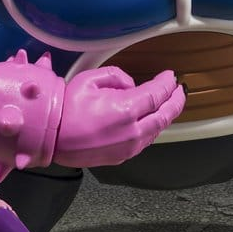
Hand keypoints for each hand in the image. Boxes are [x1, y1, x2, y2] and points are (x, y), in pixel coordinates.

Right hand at [54, 67, 185, 167]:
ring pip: (158, 130)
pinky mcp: (123, 155)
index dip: (167, 82)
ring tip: (170, 103)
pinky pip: (146, 140)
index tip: (171, 75)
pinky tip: (151, 120)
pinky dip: (153, 128)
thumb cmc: (66, 109)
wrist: (51, 139)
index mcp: (127, 109)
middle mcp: (133, 130)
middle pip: (165, 114)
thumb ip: (116, 76)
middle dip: (176, 100)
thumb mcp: (89, 79)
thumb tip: (131, 85)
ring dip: (166, 115)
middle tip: (181, 89)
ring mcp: (130, 146)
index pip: (157, 94)